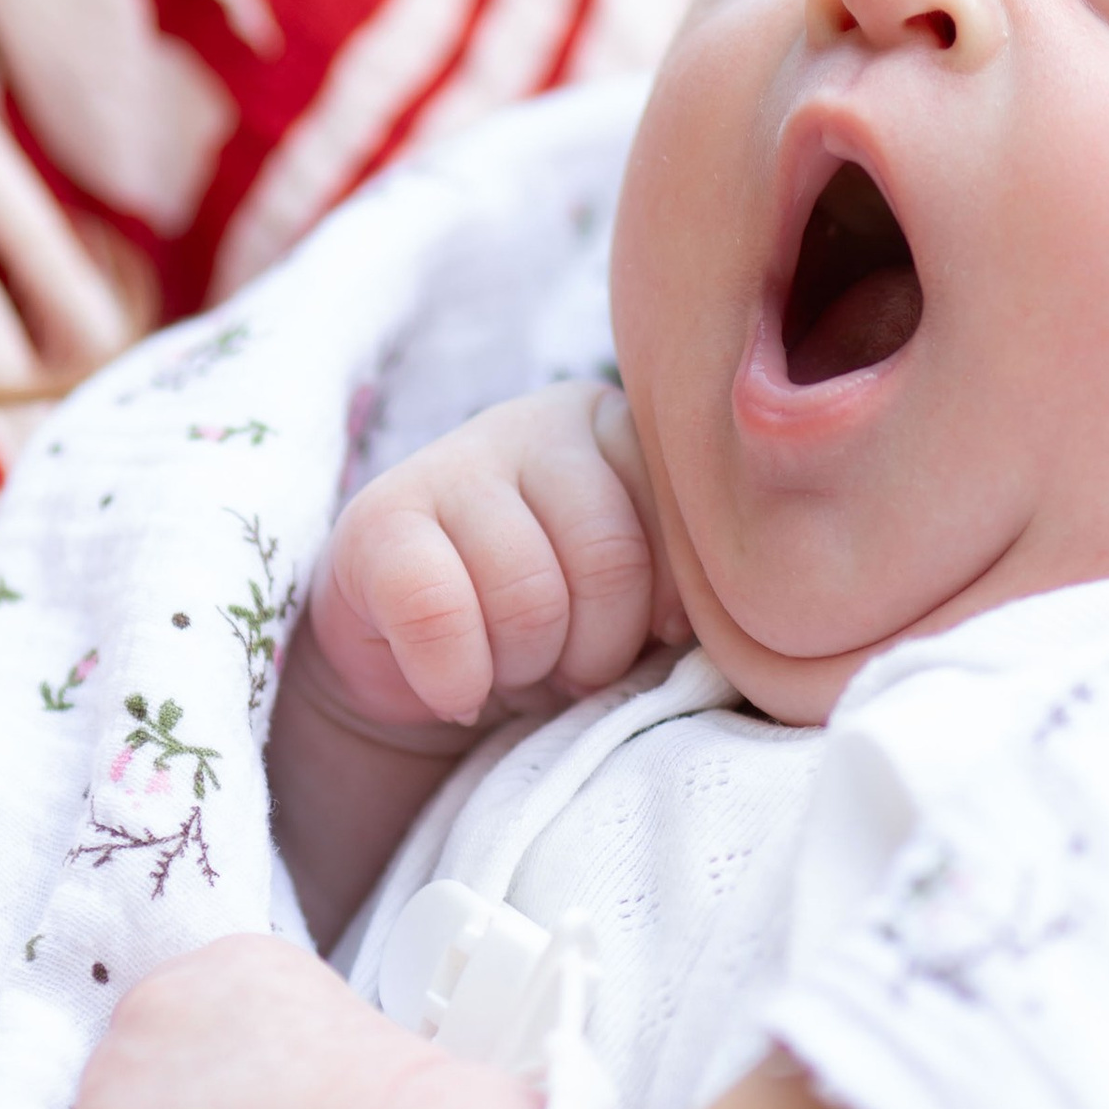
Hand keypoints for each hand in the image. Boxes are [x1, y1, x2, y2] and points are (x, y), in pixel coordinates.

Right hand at [307, 379, 686, 736]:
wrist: (432, 670)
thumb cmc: (565, 633)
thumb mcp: (645, 607)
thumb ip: (692, 588)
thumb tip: (731, 619)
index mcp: (631, 433)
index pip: (685, 532)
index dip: (666, 617)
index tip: (643, 641)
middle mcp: (547, 421)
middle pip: (608, 559)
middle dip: (595, 652)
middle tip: (569, 669)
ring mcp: (455, 457)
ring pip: (526, 592)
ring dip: (524, 667)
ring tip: (514, 668)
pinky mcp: (377, 516)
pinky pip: (436, 612)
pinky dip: (455, 678)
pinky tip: (458, 687)